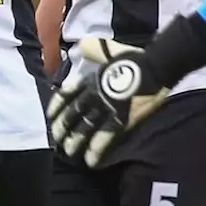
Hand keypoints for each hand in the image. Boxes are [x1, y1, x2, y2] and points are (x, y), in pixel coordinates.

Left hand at [47, 39, 168, 167]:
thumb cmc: (136, 58)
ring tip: (68, 152)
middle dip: (62, 127)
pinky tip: (90, 161)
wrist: (157, 65)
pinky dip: (95, 150)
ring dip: (75, 141)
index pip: (66, 94)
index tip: (49, 115)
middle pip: (72, 113)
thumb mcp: (110, 50)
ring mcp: (106, 107)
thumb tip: (82, 44)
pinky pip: (105, 138)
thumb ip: (95, 49)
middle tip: (55, 139)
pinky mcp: (122, 119)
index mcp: (91, 79)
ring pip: (84, 127)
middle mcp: (94, 94)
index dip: (56, 106)